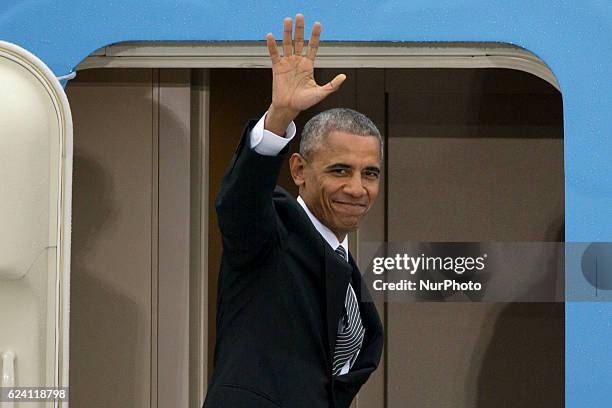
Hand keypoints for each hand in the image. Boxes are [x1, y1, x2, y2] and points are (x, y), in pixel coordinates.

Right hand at [264, 14, 345, 134]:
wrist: (289, 108)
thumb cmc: (304, 102)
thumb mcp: (320, 93)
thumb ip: (332, 85)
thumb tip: (344, 77)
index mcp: (308, 65)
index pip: (312, 46)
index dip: (315, 36)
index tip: (317, 24)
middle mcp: (298, 61)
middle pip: (299, 41)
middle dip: (300, 29)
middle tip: (300, 16)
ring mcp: (287, 63)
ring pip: (287, 44)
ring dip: (287, 32)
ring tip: (287, 20)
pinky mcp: (277, 67)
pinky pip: (274, 54)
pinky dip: (272, 45)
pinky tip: (270, 36)